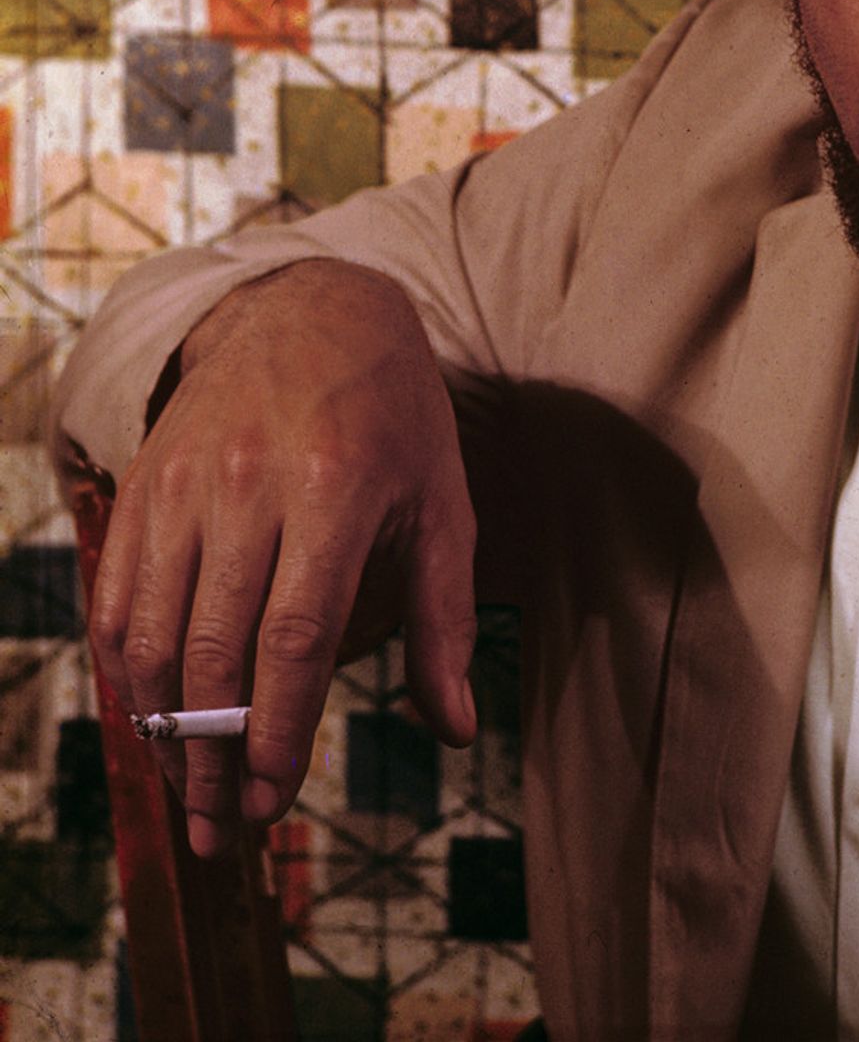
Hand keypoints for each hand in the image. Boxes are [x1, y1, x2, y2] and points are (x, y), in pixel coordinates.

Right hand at [89, 259, 477, 856]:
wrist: (311, 309)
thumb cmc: (393, 416)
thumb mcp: (440, 502)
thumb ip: (445, 619)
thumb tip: (456, 730)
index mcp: (334, 488)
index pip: (294, 638)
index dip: (276, 733)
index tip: (273, 804)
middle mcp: (248, 483)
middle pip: (216, 650)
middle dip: (215, 757)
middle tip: (224, 830)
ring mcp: (184, 481)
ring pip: (156, 632)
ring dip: (165, 731)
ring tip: (189, 794)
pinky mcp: (144, 481)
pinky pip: (119, 595)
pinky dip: (127, 669)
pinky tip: (151, 719)